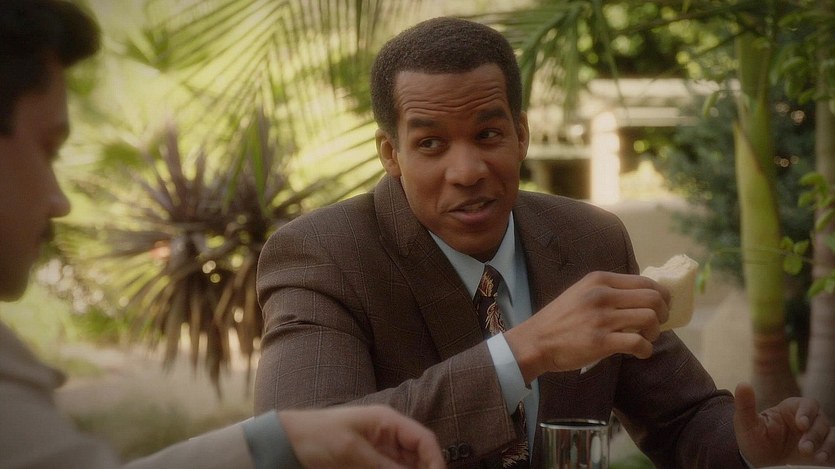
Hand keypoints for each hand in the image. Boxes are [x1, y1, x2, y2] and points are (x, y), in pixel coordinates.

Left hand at [280, 405, 444, 468]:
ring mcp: (379, 450)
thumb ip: (383, 466)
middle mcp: (388, 435)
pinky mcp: (369, 463)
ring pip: (405, 467)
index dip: (436, 461)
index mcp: (388, 421)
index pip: (424, 440)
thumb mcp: (352, 452)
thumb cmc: (317, 436)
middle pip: (419, 457)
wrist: (287, 442)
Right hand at [504, 271, 669, 382]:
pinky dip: (646, 349)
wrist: (536, 341)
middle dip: (663, 312)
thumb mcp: (581, 293)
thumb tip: (641, 298)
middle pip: (653, 298)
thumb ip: (607, 291)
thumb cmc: (559, 319)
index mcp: (599, 280)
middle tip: (658, 324)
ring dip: (656, 331)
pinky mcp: (601, 342)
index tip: (661, 306)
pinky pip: (639, 343)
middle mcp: (602, 295)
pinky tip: (641, 352)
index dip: (661, 295)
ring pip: (650, 318)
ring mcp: (602, 318)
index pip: (645, 282)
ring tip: (647, 337)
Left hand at [734, 382, 834, 466]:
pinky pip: (834, 446)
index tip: (801, 425)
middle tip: (804, 449)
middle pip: (820, 420)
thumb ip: (745, 405)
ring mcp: (817, 435)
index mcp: (792, 409)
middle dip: (813, 434)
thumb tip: (743, 384)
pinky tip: (822, 459)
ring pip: (830, 434)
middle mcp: (808, 419)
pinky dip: (831, 451)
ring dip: (824, 444)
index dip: (807, 413)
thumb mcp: (746, 423)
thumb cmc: (755, 439)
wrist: (760, 462)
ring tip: (812, 456)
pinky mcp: (823, 449)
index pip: (807, 404)